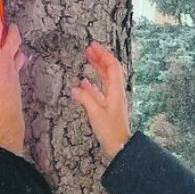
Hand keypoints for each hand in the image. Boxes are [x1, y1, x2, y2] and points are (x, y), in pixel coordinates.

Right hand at [0, 10, 26, 154]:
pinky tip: (14, 69)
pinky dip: (17, 64)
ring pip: (19, 52)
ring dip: (17, 47)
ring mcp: (13, 70)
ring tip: (16, 45)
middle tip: (11, 25)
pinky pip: (19, 69)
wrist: (1, 110)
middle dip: (12, 29)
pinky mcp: (16, 82)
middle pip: (13, 37)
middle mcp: (5, 56)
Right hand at [71, 41, 129, 159]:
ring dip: (97, 68)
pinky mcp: (107, 107)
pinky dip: (92, 83)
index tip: (93, 45)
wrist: (119, 147)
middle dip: (100, 57)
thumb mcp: (95, 113)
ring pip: (105, 79)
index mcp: (116, 91)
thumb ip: (85, 99)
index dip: (103, 54)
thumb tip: (75, 88)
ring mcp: (112, 99)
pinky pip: (99, 90)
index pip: (112, 66)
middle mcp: (115, 92)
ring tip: (87, 59)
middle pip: (109, 70)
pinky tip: (83, 82)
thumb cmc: (110, 131)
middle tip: (89, 48)